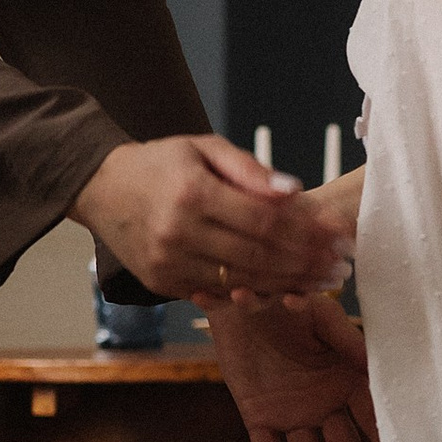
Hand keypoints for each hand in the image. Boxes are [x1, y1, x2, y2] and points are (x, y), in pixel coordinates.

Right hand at [67, 133, 346, 301]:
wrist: (100, 187)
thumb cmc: (161, 163)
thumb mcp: (204, 148)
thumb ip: (250, 169)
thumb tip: (295, 191)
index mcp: (193, 194)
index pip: (263, 220)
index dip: (307, 232)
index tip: (339, 237)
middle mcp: (178, 233)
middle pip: (258, 256)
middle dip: (306, 264)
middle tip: (341, 267)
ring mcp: (167, 263)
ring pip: (241, 281)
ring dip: (288, 285)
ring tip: (323, 283)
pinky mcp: (161, 283)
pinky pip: (217, 294)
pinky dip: (253, 293)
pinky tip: (286, 290)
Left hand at [207, 290, 381, 441]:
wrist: (239, 299)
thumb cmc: (287, 303)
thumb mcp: (320, 316)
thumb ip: (346, 340)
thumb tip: (377, 363)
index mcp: (344, 380)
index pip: (369, 415)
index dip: (382, 439)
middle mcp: (322, 403)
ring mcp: (291, 414)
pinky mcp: (259, 417)